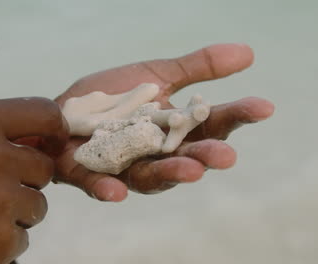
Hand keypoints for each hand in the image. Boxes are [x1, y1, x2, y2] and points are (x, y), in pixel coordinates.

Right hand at [0, 98, 67, 263]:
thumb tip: (36, 138)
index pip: (44, 112)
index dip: (54, 128)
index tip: (53, 141)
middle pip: (43, 166)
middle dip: (26, 180)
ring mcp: (0, 199)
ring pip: (36, 205)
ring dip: (15, 213)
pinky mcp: (0, 240)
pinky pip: (22, 238)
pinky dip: (2, 242)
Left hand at [54, 43, 273, 201]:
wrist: (63, 108)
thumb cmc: (112, 96)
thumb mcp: (156, 73)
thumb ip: (196, 68)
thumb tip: (248, 53)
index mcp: (173, 130)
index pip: (210, 126)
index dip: (236, 116)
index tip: (263, 107)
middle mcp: (154, 154)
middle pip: (185, 158)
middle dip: (205, 158)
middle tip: (226, 156)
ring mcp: (122, 166)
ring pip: (149, 176)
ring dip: (169, 175)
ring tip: (190, 171)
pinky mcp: (88, 173)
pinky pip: (98, 184)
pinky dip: (107, 188)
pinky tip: (117, 191)